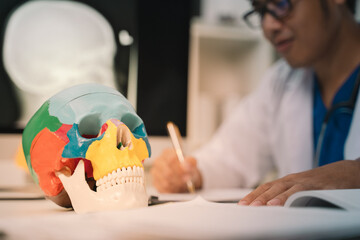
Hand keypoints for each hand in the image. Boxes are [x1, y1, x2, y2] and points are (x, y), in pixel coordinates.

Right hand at [150, 148, 201, 192]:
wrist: (185, 178)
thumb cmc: (187, 168)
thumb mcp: (192, 163)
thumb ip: (190, 162)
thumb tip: (184, 165)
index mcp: (167, 153)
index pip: (171, 159)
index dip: (180, 167)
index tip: (187, 172)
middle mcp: (158, 161)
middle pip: (167, 172)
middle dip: (179, 178)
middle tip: (187, 179)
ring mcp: (155, 172)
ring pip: (165, 182)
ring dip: (176, 184)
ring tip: (183, 183)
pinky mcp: (155, 183)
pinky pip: (163, 189)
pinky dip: (172, 190)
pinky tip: (177, 187)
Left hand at [238, 159, 359, 205]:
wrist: (346, 172)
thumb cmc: (321, 183)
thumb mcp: (301, 188)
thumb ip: (287, 196)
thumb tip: (271, 208)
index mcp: (288, 181)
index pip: (266, 187)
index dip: (253, 195)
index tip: (241, 205)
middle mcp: (294, 180)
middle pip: (273, 188)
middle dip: (259, 197)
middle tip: (247, 207)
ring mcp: (307, 182)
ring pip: (288, 189)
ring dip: (275, 197)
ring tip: (265, 206)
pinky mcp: (321, 186)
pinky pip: (307, 191)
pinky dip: (297, 197)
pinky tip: (290, 204)